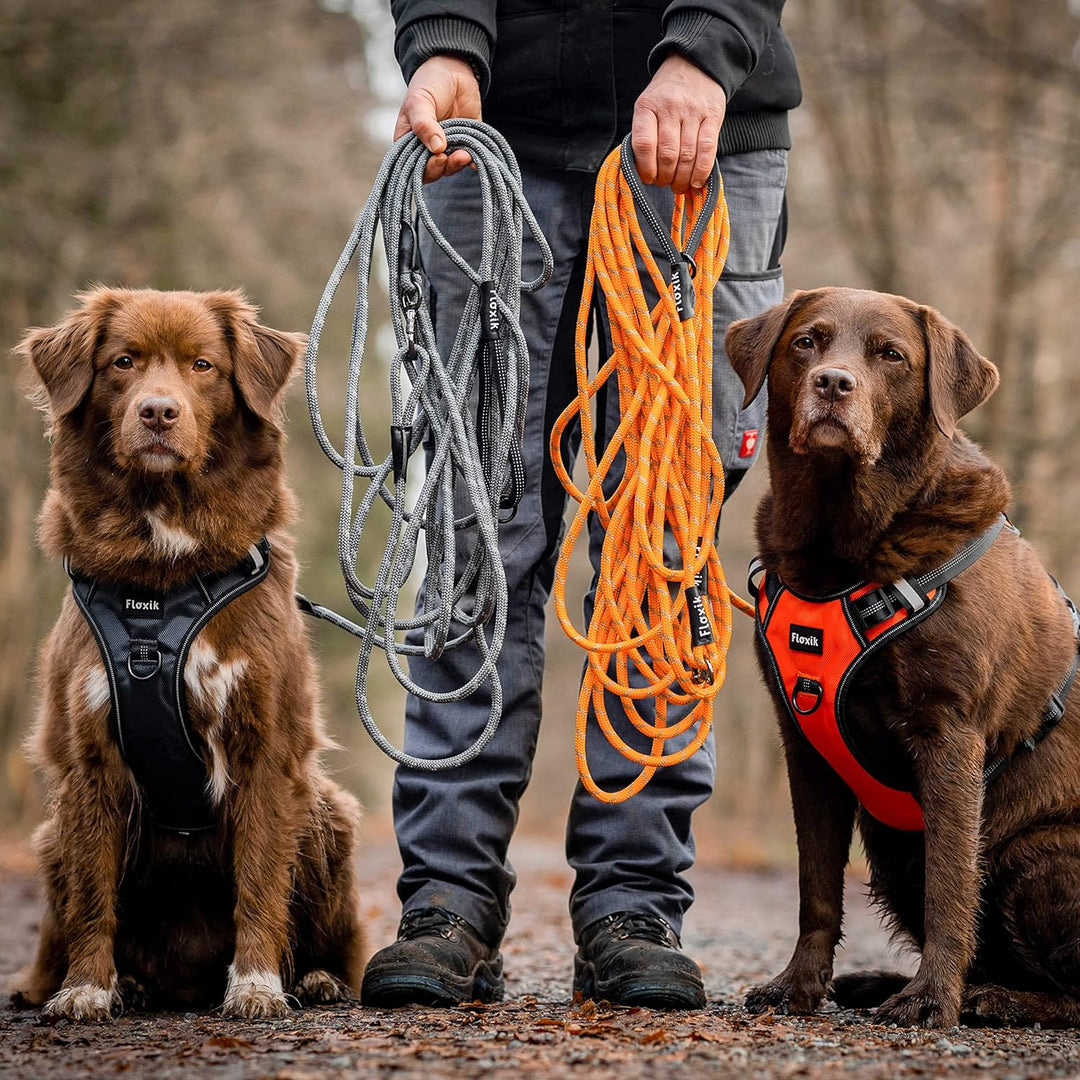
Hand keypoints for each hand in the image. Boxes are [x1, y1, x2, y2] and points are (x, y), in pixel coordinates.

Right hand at [394, 56, 481, 182]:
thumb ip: (424, 125)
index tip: (438, 159)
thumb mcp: (419, 102)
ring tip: (466, 154)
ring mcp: (447, 148)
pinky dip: (475, 161)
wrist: (453, 69)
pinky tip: (478, 159)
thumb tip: (437, 149)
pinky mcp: (466, 144)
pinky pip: (471, 158)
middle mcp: (427, 150)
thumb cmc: (428, 84)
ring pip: (452, 167)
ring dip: (459, 164)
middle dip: (445, 168)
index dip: (426, 170)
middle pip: (434, 171)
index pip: (414, 168)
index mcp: (409, 143)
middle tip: (456, 156)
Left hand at [632, 54, 725, 192]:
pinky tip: (696, 182)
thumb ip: (644, 134)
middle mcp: (670, 107)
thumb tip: (644, 173)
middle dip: (665, 177)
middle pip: (667, 154)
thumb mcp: (647, 107)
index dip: (645, 168)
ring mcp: (693, 111)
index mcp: (647, 106)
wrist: (694, 65)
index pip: (644, 144)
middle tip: (664, 183)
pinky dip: (701, 171)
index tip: (648, 179)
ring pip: (687, 156)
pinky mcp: (712, 116)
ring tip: (678, 186)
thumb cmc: (666, 95)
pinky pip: (707, 150)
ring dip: (682, 178)